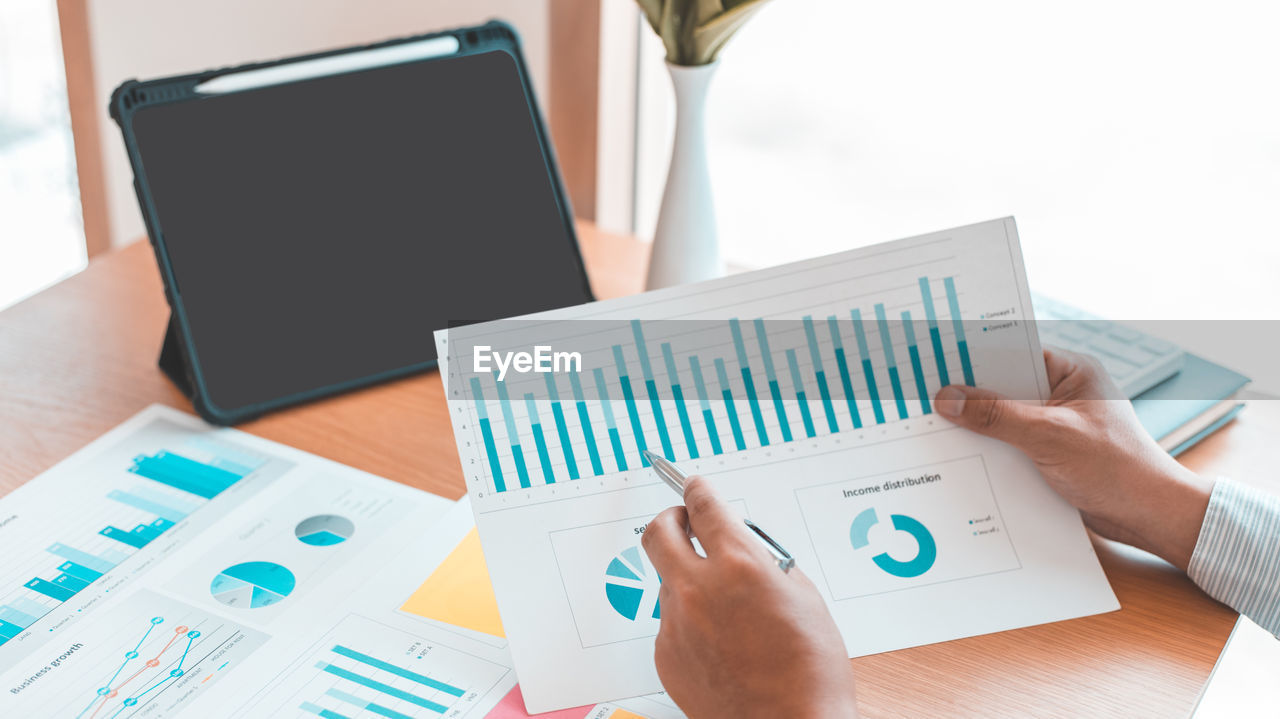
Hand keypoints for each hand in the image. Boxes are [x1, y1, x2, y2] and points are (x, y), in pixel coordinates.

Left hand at [641, 477, 858, 718]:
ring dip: (688, 578)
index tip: (695, 486)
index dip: (698, 490)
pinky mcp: (666, 654)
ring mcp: (676, 623)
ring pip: (668, 581)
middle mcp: (698, 589)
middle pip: (659, 531)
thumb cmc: (809, 671)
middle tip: (685, 522)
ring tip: (725, 607)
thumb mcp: (804, 597)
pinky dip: (690, 621)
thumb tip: (743, 548)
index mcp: (738, 565)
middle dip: (671, 519)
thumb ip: (765, 562)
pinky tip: (720, 642)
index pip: (703, 506)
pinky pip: (671, 622)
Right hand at [934, 347, 1213, 569]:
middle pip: (1003, 386)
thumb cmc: (1117, 468)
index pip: (1013, 352)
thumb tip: (949, 399)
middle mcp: (1063, 393)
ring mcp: (1056, 424)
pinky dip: (990, 450)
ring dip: (978, 427)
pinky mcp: (1051, 453)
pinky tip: (963, 457)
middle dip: (970, 396)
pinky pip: (1010, 444)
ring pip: (1004, 418)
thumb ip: (997, 416)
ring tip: (936, 427)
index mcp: (1072, 372)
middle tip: (926, 397)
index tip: (937, 361)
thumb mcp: (1050, 436)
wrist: (1150, 517)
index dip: (975, 357)